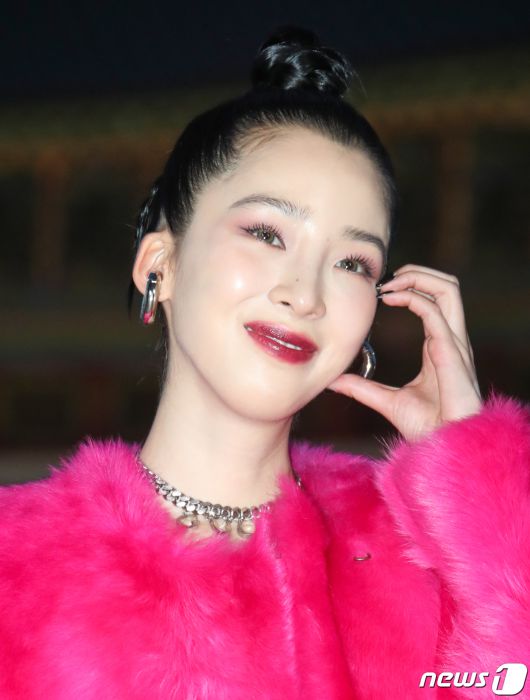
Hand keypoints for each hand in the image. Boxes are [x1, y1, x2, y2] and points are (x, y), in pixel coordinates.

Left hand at [326, 264, 482, 441]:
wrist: (444, 445)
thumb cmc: (427, 426)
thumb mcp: (386, 400)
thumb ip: (362, 388)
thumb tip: (334, 381)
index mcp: (440, 345)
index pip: (435, 300)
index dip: (410, 287)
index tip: (380, 291)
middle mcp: (451, 339)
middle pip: (447, 286)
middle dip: (418, 272)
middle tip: (386, 278)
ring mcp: (455, 344)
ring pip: (449, 289)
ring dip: (419, 277)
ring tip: (390, 282)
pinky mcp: (452, 352)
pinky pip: (436, 313)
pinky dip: (414, 298)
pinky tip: (390, 299)